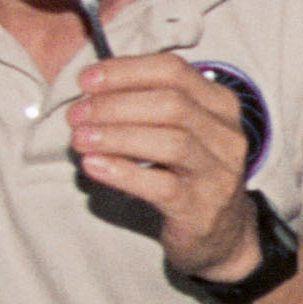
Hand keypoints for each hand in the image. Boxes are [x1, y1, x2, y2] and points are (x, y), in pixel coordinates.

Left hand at [72, 52, 267, 282]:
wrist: (220, 233)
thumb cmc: (187, 173)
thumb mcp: (179, 130)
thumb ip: (147, 104)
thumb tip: (91, 90)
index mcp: (219, 104)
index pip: (172, 70)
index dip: (125, 71)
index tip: (86, 81)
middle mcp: (226, 135)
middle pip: (171, 104)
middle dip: (115, 104)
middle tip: (76, 114)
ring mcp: (218, 173)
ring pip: (171, 142)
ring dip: (117, 136)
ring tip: (80, 139)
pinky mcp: (201, 208)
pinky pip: (162, 186)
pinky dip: (123, 173)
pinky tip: (94, 166)